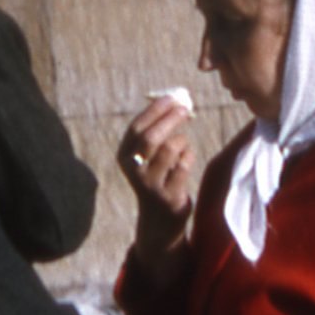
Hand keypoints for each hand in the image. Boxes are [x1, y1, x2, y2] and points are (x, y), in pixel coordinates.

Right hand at [118, 97, 197, 231]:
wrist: (160, 217)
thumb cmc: (158, 176)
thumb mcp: (149, 155)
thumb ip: (157, 130)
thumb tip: (176, 100)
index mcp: (124, 155)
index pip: (137, 127)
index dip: (155, 110)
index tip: (173, 97)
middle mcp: (133, 169)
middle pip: (151, 137)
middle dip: (170, 120)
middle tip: (186, 109)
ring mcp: (149, 183)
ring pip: (169, 149)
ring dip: (182, 141)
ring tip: (183, 144)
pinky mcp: (168, 195)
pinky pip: (184, 165)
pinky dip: (189, 156)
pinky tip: (187, 158)